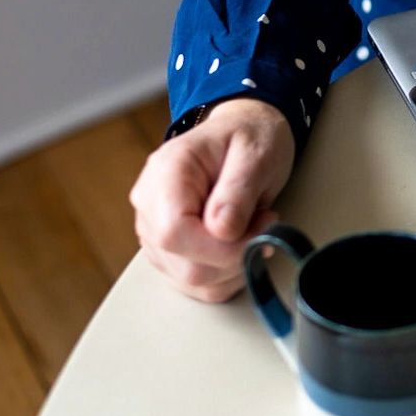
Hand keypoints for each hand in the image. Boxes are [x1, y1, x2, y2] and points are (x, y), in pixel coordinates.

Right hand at [130, 97, 295, 301]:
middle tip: (265, 223)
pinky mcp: (169, 251)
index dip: (217, 248)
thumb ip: (238, 190)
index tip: (257, 232)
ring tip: (253, 228)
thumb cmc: (249, 136)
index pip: (173, 232)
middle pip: (183, 264)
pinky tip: (241, 245)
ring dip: (233, 267)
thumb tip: (222, 230)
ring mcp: (155, 231)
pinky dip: (227, 275)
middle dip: (234, 256)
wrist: (245, 131)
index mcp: (166, 173)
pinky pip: (196, 284)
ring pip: (190, 281)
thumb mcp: (256, 152)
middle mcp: (150, 205)